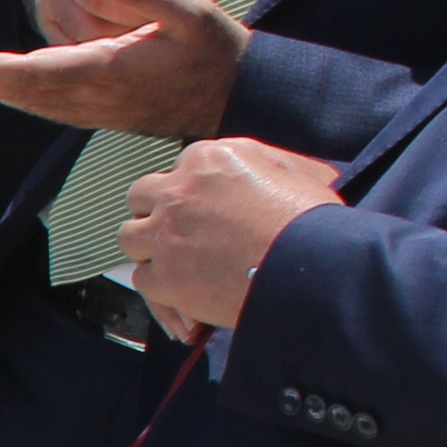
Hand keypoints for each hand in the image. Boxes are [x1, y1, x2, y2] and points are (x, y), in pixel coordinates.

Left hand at [0, 0, 248, 140]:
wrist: (239, 96)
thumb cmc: (217, 50)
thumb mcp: (192, 9)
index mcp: (106, 71)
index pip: (29, 72)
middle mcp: (93, 98)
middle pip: (21, 91)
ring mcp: (97, 112)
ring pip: (33, 103)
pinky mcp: (103, 115)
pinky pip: (51, 108)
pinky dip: (23, 96)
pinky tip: (12, 86)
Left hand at [115, 136, 342, 338]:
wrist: (315, 269)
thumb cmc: (315, 222)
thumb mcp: (299, 171)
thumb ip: (263, 160)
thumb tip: (248, 162)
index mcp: (209, 159)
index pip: (179, 169)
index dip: (188, 191)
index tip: (202, 208)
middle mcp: (178, 191)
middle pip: (141, 197)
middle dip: (156, 212)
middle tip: (178, 231)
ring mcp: (165, 234)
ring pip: (131, 236)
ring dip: (150, 247)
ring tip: (178, 259)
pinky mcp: (163, 275)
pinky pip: (141, 278)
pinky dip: (160, 284)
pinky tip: (186, 288)